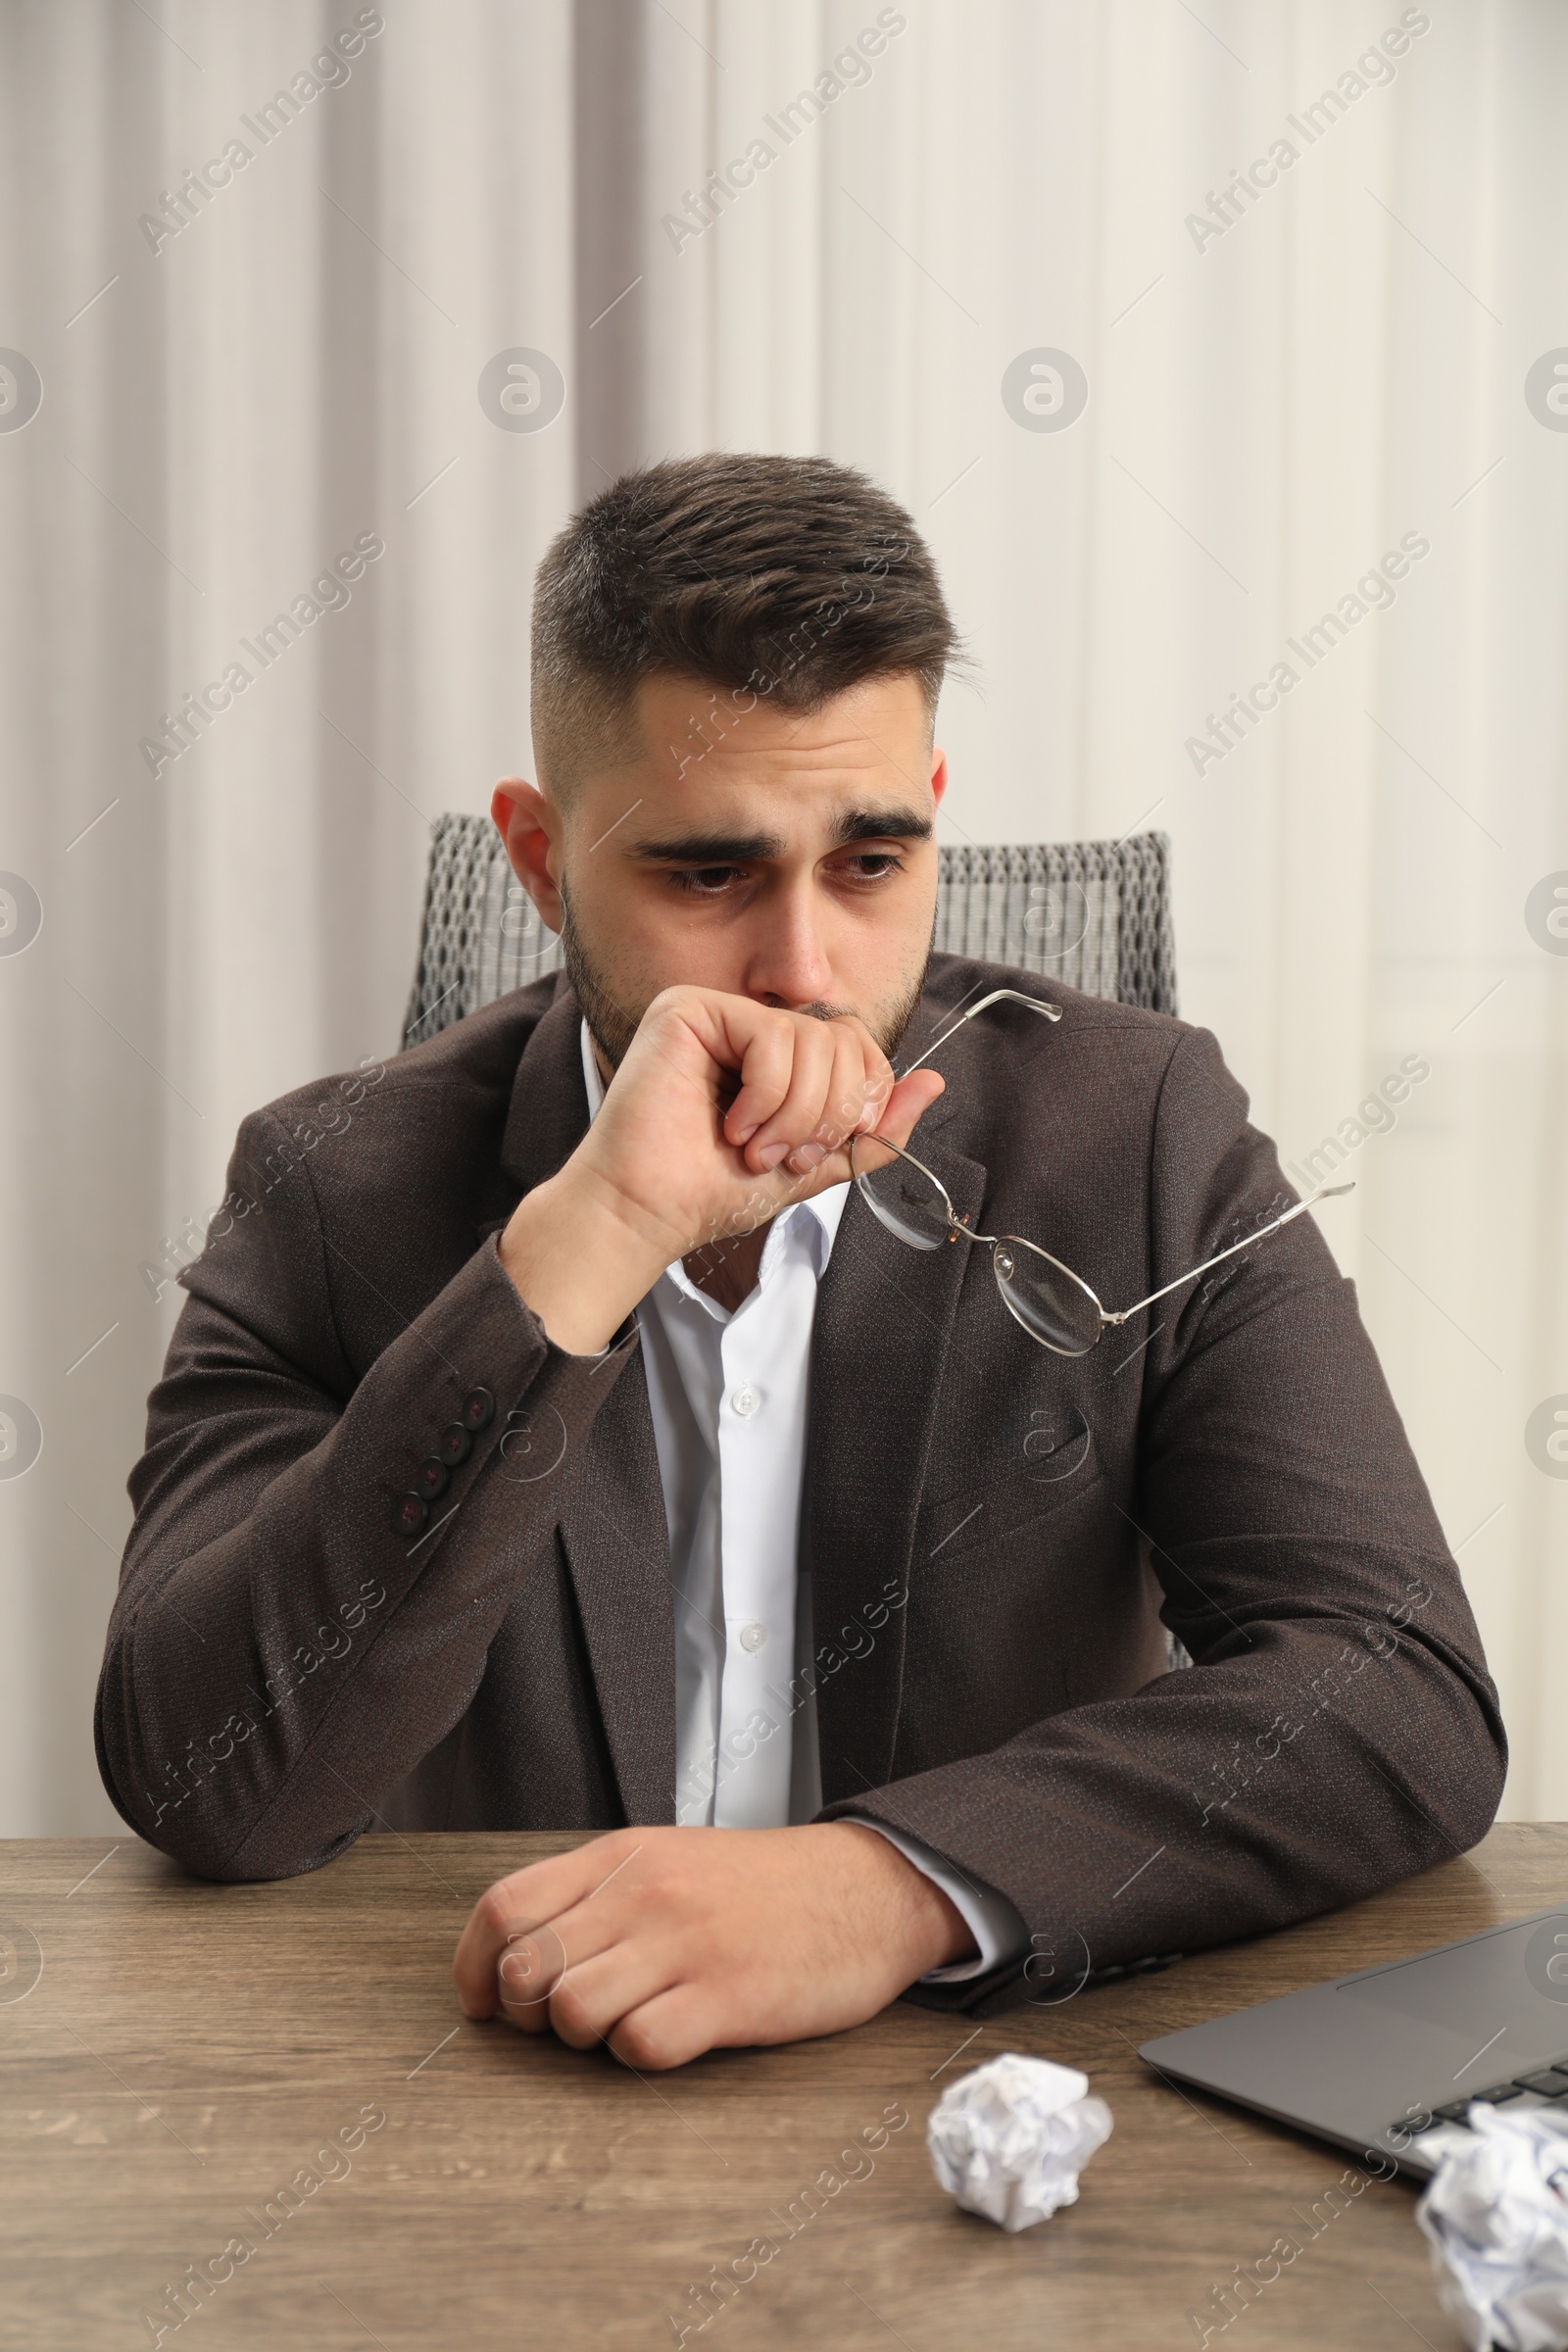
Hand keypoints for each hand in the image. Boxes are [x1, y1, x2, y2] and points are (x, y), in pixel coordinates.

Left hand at [450, 1822, 974, 2069]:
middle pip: (525, 1969)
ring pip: (572, 2012)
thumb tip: (515, 1951)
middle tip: (566, 2021)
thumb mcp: (669, 1858)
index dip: (474, 1968)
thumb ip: (595, 1893)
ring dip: (586, 2038)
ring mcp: (685, 1943)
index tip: (483, 2003)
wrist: (867, 1889)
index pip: (503, 1907)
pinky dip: (642, 2057)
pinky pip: (641, 2045)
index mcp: (622, 1856)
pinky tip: (673, 2035)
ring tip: (628, 2024)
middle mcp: (644, 1893)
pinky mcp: (728, 1996)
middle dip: (530, 2014)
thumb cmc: (762, 1886)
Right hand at [498, 987, 943, 1351]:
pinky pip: (772, 1034)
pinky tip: (732, 1124)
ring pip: (813, 1038)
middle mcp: (747, 1023)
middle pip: (843, 1038)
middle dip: (830, 1112)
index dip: (862, 1097)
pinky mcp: (689, 1008)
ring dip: (796, 1113)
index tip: (822, 1149)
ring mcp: (718, 1011)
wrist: (648, 1213)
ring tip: (753, 1146)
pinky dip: (766, 1094)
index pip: (857, 1044)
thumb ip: (874, 1128)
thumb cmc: (712, 1190)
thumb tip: (934, 1081)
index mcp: (776, 1053)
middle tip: (784, 1154)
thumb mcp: (817, 1163)